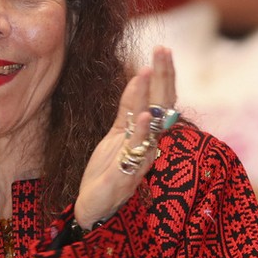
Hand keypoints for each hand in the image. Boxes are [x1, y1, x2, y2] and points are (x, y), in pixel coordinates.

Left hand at [74, 46, 175, 228]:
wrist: (94, 209)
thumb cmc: (108, 172)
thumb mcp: (116, 135)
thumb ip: (128, 109)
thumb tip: (138, 77)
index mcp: (145, 134)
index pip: (161, 100)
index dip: (163, 75)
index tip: (163, 48)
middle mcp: (148, 145)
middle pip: (161, 107)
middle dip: (163, 76)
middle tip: (163, 49)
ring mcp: (138, 161)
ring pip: (151, 126)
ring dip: (151, 98)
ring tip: (149, 71)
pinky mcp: (124, 177)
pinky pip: (136, 153)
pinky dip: (140, 133)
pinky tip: (143, 115)